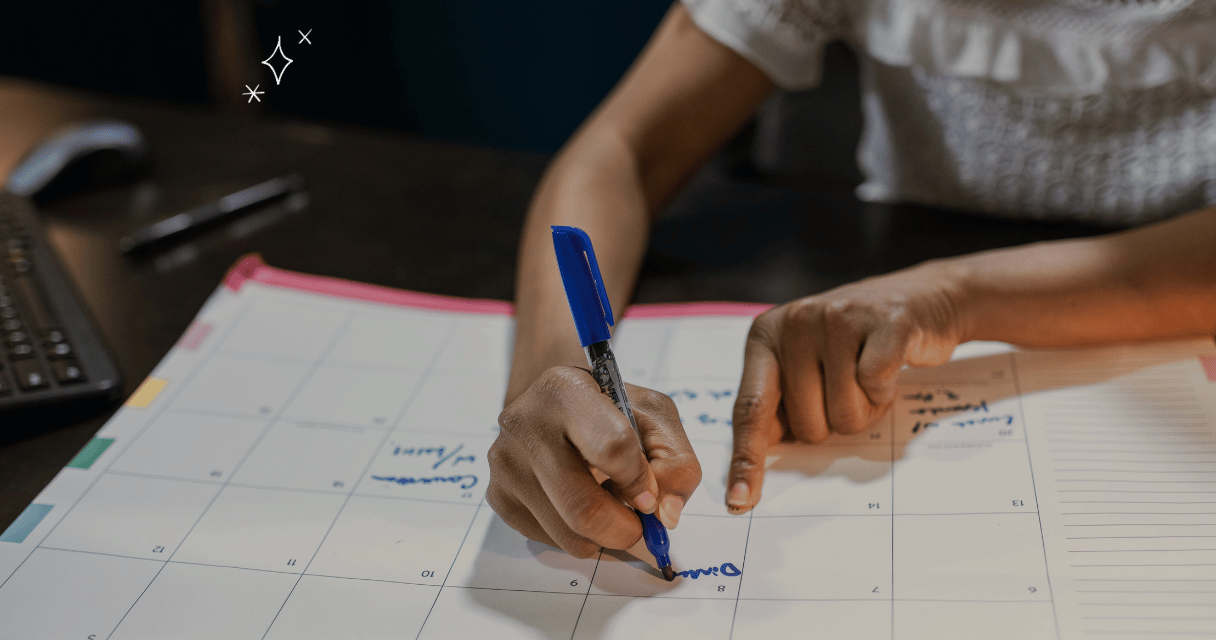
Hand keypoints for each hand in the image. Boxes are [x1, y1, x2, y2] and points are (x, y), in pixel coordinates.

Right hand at [489, 366, 700, 556]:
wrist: (555, 405)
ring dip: (602, 537)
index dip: (640, 481)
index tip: (650, 494)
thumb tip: (666, 515)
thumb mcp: (654, 416)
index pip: (612, 447)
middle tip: (640, 527)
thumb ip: (675, 462)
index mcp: (565, 390)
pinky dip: (576, 536)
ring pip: (567, 534)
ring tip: (609, 505)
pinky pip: (548, 540)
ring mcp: (505, 462)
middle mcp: (524, 423)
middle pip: (583, 507)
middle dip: (624, 530)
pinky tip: (580, 504)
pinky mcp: (498, 495)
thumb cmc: (609, 410)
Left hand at [726, 263, 965, 511]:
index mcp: (764, 337)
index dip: (747, 459)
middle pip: (807, 425)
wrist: (919, 299)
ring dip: (865, 410)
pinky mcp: (885, 321)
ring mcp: (838, 318)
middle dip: (833, 423)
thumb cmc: (853, 347)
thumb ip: (775, 406)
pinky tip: (889, 369)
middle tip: (848, 387)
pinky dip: (886, 393)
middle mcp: (793, 322)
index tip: (740, 502)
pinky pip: (876, 387)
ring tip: (868, 376)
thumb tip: (749, 470)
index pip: (749, 409)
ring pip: (845, 414)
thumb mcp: (803, 366)